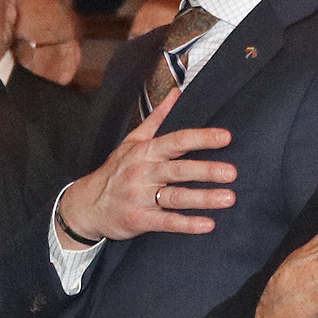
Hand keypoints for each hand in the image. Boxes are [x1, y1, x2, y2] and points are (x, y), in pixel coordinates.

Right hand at [54, 89, 235, 244]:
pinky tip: (207, 224)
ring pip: (175, 196)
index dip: (201, 138)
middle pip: (178, 169)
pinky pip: (166, 222)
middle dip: (206, 170)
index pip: (176, 141)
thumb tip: (176, 93)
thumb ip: (157, 118)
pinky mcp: (139, 219)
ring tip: (228, 198)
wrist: (86, 205)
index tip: (225, 137)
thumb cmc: (114, 172)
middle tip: (231, 172)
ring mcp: (140, 197)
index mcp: (145, 151)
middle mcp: (143, 172)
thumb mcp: (132, 141)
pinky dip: (187, 224)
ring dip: (203, 198)